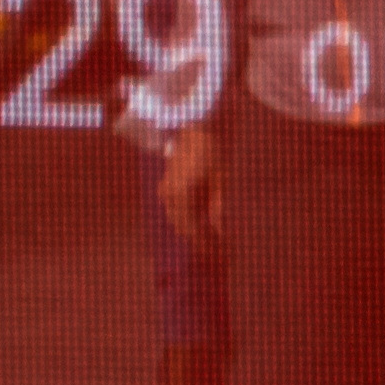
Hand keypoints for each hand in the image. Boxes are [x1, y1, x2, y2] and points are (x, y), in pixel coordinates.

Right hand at [159, 125, 223, 253]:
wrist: (193, 131)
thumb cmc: (211, 153)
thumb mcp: (220, 178)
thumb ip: (217, 204)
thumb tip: (217, 228)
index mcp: (182, 195)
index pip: (189, 227)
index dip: (199, 242)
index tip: (209, 254)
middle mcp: (169, 196)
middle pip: (181, 225)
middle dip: (195, 237)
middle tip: (210, 251)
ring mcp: (165, 192)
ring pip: (177, 218)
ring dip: (190, 227)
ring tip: (206, 238)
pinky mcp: (165, 188)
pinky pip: (175, 208)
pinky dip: (185, 216)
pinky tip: (197, 220)